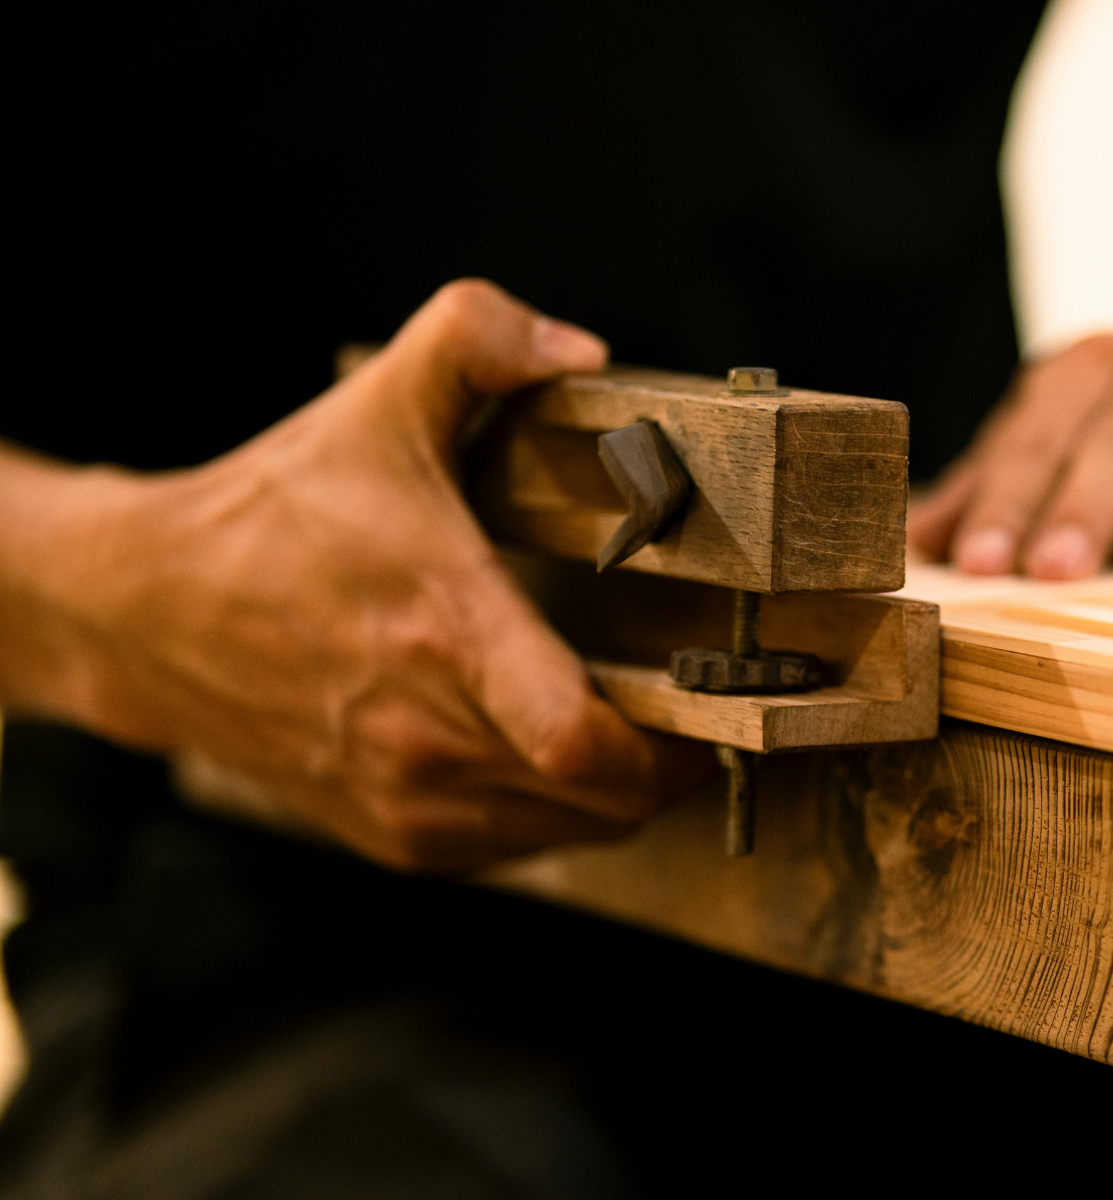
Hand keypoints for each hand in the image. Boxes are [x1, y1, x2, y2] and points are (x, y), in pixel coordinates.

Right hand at [1, 280, 709, 871]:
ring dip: (616, 790)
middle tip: (693, 706)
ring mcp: (408, 799)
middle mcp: (431, 738)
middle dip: (668, 760)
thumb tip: (580, 347)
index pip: (583, 743)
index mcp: (448, 636)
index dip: (671, 744)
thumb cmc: (273, 514)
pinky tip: (556, 755)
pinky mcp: (392, 836)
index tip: (713, 704)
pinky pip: (518, 848)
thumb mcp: (376, 403)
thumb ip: (478, 339)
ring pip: (570, 832)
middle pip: (604, 799)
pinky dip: (558, 814)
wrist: (147, 612)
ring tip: (634, 727)